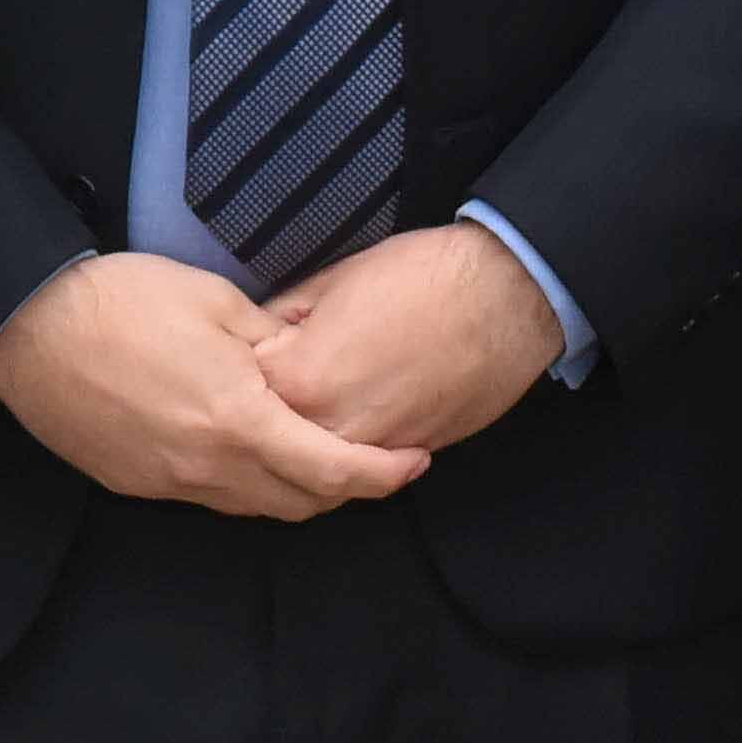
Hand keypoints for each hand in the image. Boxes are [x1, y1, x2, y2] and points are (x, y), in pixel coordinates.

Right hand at [0, 251, 433, 519]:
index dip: (384, 473)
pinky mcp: (135, 484)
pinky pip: (207, 497)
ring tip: (312, 452)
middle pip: (300, 502)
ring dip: (292, 488)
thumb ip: (274, 343)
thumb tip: (309, 364)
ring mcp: (169, 483)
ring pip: (253, 506)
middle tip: (370, 457)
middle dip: (345, 488)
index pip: (333, 470)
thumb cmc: (122, 300)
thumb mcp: (217, 302)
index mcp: (239, 419)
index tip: (414, 461)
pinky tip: (240, 446)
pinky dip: (239, 482)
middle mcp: (208, 467)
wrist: (28, 326)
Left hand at [251, 224, 567, 456]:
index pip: (238, 392)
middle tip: (272, 381)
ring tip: (312, 397)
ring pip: (311, 465)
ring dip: (301, 439)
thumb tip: (256, 340)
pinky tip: (348, 413)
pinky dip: (344, 448)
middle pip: (269, 440)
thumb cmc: (419, 277)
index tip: (245, 355)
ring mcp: (369, 451)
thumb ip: (281, 321)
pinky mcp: (406, 457)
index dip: (239, 371)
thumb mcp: (330, 282)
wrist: (503, 298)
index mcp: (298, 380)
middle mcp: (327, 429)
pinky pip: (356, 465)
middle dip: (264, 413)